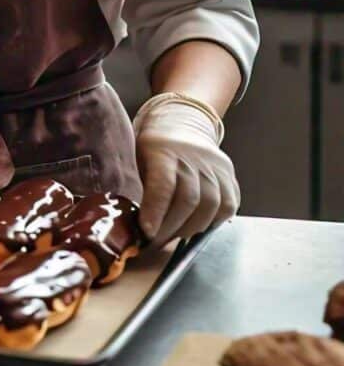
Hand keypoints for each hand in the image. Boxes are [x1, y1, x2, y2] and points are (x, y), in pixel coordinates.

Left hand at [133, 96, 239, 246]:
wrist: (181, 123)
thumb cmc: (152, 147)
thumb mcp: (137, 157)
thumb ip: (141, 186)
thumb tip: (137, 225)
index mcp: (163, 149)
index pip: (163, 184)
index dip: (156, 211)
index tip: (147, 232)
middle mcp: (192, 156)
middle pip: (189, 199)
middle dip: (171, 228)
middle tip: (156, 242)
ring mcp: (214, 165)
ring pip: (210, 205)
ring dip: (191, 228)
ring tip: (174, 236)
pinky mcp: (228, 175)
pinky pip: (227, 206)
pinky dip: (212, 222)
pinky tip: (196, 227)